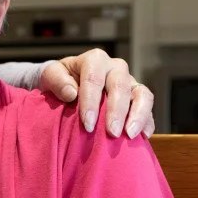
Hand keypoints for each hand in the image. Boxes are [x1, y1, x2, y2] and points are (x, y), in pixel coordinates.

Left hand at [40, 48, 154, 137]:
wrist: (67, 83)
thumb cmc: (58, 80)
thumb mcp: (50, 76)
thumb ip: (56, 80)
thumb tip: (71, 93)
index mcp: (94, 60)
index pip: (94, 78)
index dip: (92, 102)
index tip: (87, 124)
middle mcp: (115, 68)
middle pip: (121, 86)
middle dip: (116, 111)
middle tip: (111, 133)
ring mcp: (129, 82)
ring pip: (142, 94)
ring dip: (138, 115)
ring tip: (130, 135)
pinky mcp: (137, 97)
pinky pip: (148, 107)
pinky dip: (147, 122)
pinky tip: (143, 137)